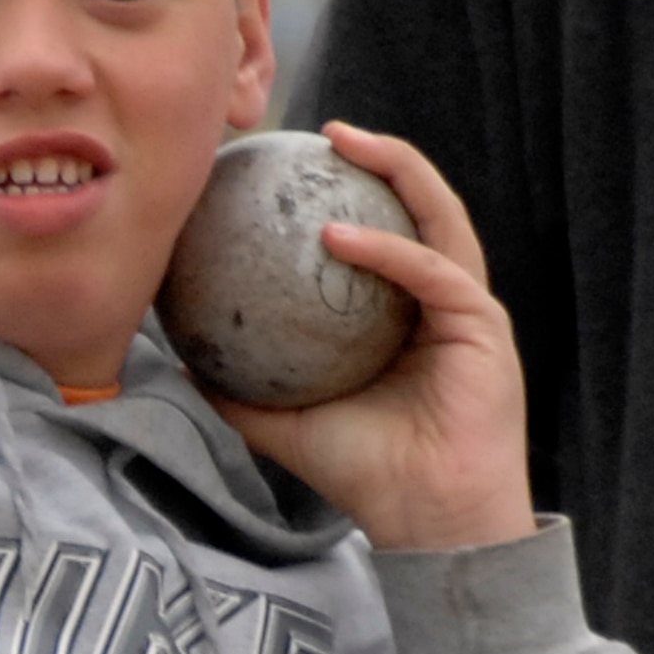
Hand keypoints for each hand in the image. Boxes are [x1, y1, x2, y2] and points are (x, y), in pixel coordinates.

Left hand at [209, 123, 537, 550]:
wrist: (426, 521)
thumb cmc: (365, 475)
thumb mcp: (282, 422)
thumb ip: (234, 387)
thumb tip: (171, 355)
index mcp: (405, 315)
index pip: (382, 235)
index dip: (348, 193)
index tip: (293, 168)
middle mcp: (441, 301)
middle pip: (418, 207)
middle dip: (380, 158)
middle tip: (326, 132)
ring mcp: (468, 310)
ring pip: (439, 217)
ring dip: (396, 172)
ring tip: (344, 144)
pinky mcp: (482, 328)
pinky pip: (432, 272)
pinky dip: (387, 250)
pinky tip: (336, 236)